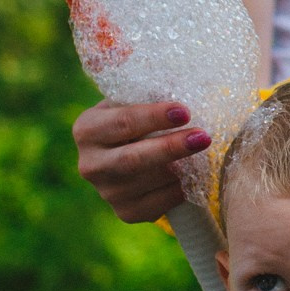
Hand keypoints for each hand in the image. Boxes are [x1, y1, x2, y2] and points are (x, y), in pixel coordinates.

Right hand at [73, 99, 211, 222]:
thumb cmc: (136, 123)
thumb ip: (144, 90)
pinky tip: (189, 178)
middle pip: (134, 158)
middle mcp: (90, 164)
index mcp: (87, 129)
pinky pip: (158, 205)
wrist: (129, 159)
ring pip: (150, 182)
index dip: (154, 117)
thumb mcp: (131, 101)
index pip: (123, 122)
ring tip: (201, 154)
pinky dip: (178, 190)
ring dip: (181, 168)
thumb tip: (173, 77)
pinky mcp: (125, 213)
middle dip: (171, 147)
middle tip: (202, 137)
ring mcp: (106, 192)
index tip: (185, 112)